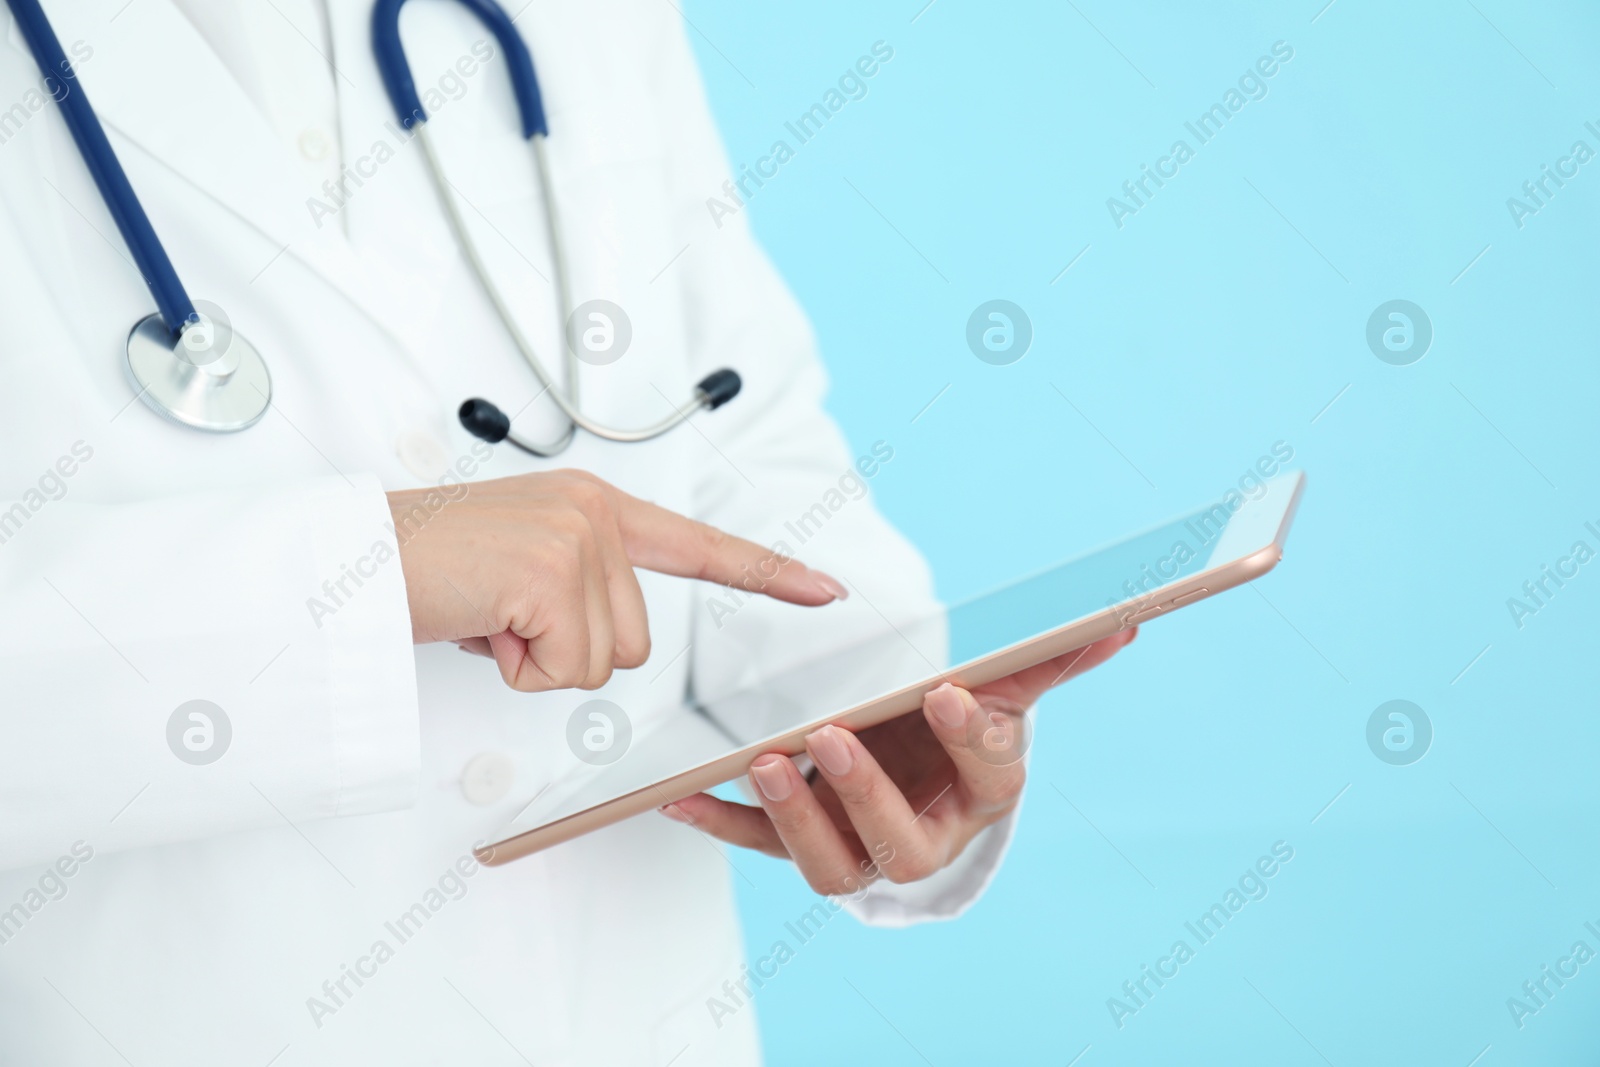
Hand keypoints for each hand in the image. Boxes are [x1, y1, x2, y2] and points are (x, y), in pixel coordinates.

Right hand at [387, 469, 846, 691]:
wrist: (351, 562)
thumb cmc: (423, 571)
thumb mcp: (518, 566)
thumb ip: (575, 585)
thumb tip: (596, 644)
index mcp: (594, 505)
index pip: (698, 545)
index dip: (766, 572)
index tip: (826, 590)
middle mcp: (596, 513)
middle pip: (636, 643)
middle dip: (565, 652)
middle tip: (499, 616)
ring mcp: (579, 540)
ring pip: (603, 664)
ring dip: (539, 663)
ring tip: (484, 616)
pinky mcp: (553, 576)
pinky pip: (564, 674)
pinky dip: (516, 671)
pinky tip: (478, 624)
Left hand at [662, 629, 1135, 895]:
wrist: (921, 771)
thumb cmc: (959, 728)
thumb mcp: (1004, 690)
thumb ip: (1051, 658)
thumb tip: (1124, 623)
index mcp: (985, 793)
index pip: (988, 770)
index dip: (971, 735)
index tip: (948, 691)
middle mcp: (924, 837)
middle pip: (900, 842)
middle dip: (866, 792)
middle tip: (834, 736)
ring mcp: (861, 849)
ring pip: (831, 863)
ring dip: (793, 818)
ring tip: (763, 765)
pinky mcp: (803, 843)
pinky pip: (758, 845)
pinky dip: (719, 824)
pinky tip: (680, 799)